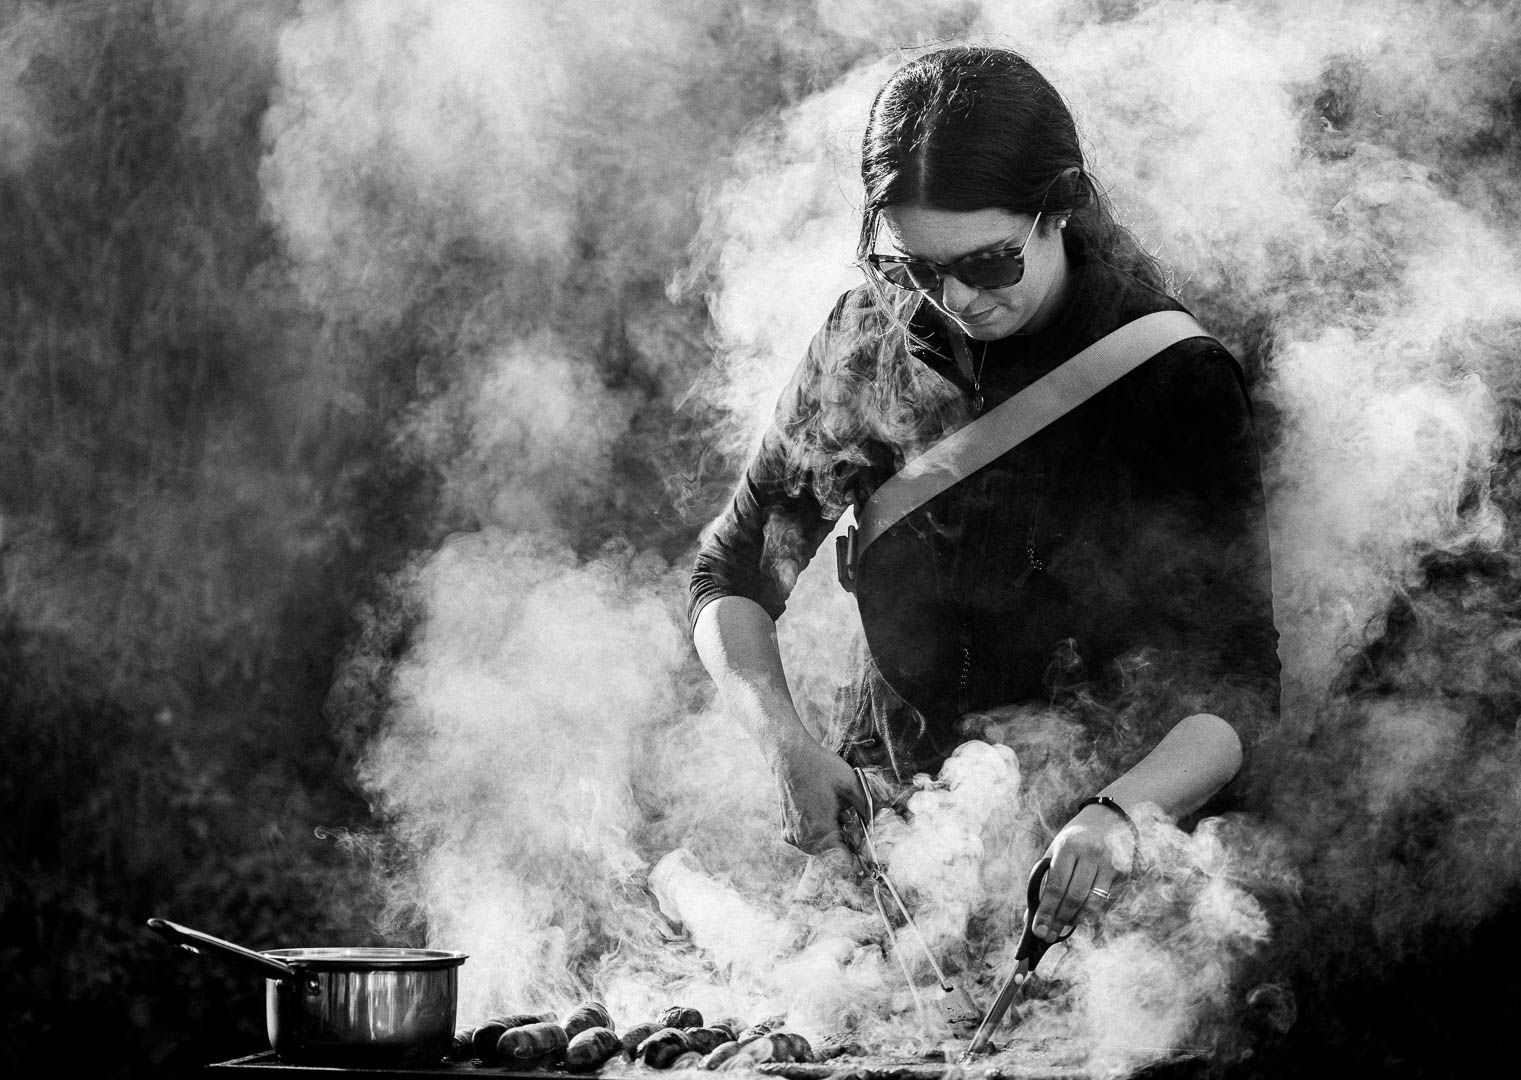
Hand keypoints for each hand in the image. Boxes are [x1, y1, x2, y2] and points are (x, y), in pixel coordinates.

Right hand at [770, 735, 867, 855]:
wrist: (789, 756)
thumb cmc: (820, 767)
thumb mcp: (852, 784)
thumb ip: (867, 809)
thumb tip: (876, 826)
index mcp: (821, 831)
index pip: (844, 862)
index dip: (860, 861)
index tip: (870, 859)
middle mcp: (803, 839)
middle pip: (834, 856)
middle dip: (848, 845)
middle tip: (855, 824)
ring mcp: (793, 836)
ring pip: (822, 849)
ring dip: (834, 838)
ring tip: (839, 813)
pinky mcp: (787, 830)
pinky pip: (809, 841)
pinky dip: (820, 833)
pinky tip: (824, 813)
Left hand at [1031, 801, 1135, 940]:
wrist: (1108, 820)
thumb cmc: (1074, 840)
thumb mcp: (1055, 852)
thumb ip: (1043, 881)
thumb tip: (1031, 916)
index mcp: (1068, 846)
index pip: (1055, 885)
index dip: (1046, 911)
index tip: (1037, 930)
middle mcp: (1091, 854)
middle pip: (1074, 897)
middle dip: (1059, 920)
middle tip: (1049, 935)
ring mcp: (1111, 864)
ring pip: (1093, 904)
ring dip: (1077, 920)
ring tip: (1063, 928)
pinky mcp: (1125, 874)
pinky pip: (1108, 902)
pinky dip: (1093, 914)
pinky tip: (1082, 918)